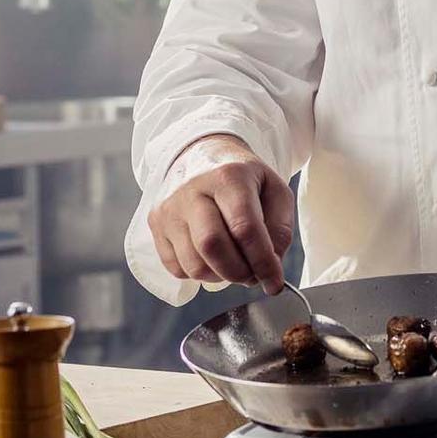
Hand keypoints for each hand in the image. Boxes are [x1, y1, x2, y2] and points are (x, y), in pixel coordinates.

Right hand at [148, 135, 294, 290]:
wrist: (203, 155)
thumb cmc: (244, 179)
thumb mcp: (274, 191)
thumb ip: (280, 228)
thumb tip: (271, 265)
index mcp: (228, 176)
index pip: (245, 228)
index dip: (263, 262)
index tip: (274, 282)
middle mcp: (193, 190)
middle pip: (212, 247)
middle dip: (238, 272)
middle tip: (253, 274)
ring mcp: (170, 207)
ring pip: (193, 264)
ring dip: (220, 276)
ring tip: (234, 264)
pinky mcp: (156, 222)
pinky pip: (177, 267)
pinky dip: (200, 273)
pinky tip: (212, 258)